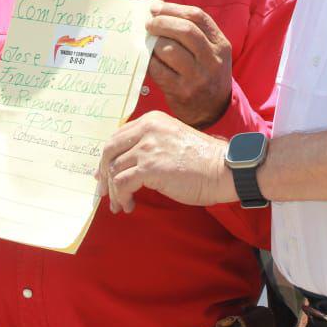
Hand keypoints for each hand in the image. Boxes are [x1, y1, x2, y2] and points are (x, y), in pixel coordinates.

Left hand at [97, 112, 235, 213]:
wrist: (223, 169)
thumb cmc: (202, 159)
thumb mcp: (171, 139)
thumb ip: (150, 144)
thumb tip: (126, 164)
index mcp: (151, 120)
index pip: (117, 136)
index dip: (107, 157)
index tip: (104, 174)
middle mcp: (146, 129)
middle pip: (109, 150)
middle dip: (103, 173)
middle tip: (104, 191)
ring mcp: (147, 148)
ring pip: (114, 170)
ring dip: (114, 191)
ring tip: (120, 205)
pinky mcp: (150, 168)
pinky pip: (122, 184)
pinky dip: (122, 197)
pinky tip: (130, 205)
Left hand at [145, 3, 232, 126]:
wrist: (214, 110)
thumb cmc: (206, 74)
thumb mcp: (211, 52)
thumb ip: (193, 33)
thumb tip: (158, 13)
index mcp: (221, 45)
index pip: (197, 16)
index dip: (173, 9)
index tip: (157, 9)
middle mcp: (212, 60)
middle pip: (185, 30)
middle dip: (162, 22)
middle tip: (149, 24)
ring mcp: (198, 77)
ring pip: (169, 49)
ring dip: (154, 42)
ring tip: (149, 43)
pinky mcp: (182, 92)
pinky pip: (158, 70)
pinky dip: (150, 61)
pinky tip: (149, 60)